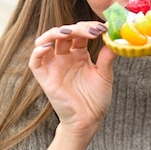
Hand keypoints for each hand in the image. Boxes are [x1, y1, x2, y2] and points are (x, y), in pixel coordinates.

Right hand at [29, 22, 116, 142]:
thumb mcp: (105, 74)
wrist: (88, 121)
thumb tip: (115, 38)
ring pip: (45, 41)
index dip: (88, 27)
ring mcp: (54, 66)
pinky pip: (35, 62)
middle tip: (92, 30)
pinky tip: (48, 47)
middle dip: (77, 28)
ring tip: (69, 32)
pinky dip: (38, 51)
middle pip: (64, 33)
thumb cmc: (96, 99)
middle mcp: (65, 57)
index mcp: (79, 54)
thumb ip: (107, 56)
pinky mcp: (45, 78)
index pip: (79, 33)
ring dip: (55, 33)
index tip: (103, 28)